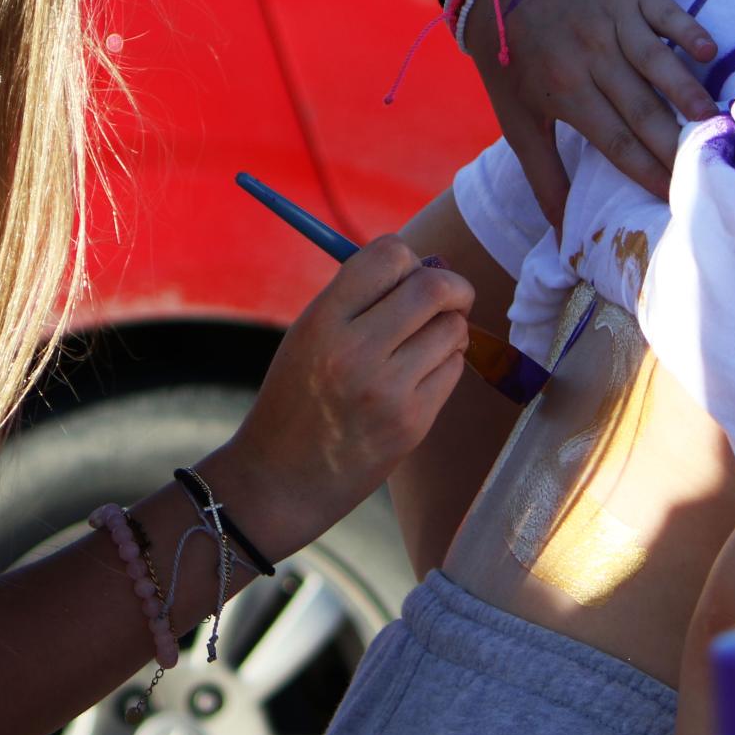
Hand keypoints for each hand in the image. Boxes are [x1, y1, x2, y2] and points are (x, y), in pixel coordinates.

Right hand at [222, 236, 473, 555]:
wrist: (280, 479)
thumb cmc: (296, 398)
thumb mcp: (308, 335)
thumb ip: (358, 299)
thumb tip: (423, 266)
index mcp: (324, 320)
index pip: (388, 255)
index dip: (408, 257)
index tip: (410, 273)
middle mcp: (356, 351)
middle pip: (434, 288)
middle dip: (453, 286)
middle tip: (451, 296)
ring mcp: (388, 389)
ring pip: (453, 329)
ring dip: (451, 327)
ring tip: (428, 341)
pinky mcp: (412, 422)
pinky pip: (454, 368)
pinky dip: (448, 361)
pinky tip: (421, 374)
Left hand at [466, 0, 717, 224]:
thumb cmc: (512, 57)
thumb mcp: (516, 119)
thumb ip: (544, 178)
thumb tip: (561, 236)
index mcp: (562, 90)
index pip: (615, 141)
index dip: (647, 172)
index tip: (676, 198)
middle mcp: (589, 55)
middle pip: (642, 108)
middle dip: (675, 144)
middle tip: (709, 172)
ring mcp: (611, 20)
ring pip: (657, 63)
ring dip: (688, 92)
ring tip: (715, 121)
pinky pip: (666, 13)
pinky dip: (687, 31)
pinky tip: (708, 52)